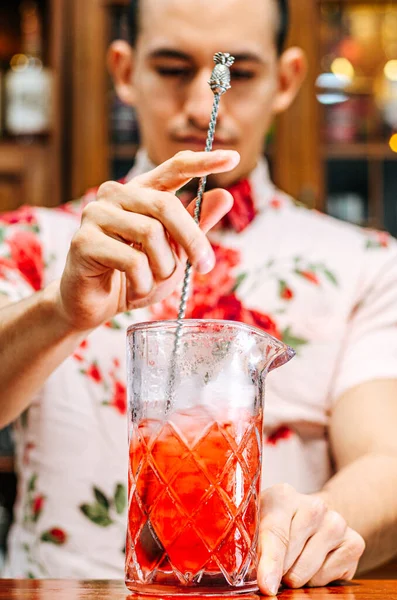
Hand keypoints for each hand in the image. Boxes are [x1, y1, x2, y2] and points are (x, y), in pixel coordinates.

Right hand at [55, 149, 238, 331]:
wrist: (96, 306)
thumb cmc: (135, 276)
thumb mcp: (174, 252)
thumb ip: (195, 224)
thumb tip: (225, 196)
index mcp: (140, 192)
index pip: (173, 168)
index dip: (202, 162)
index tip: (233, 157)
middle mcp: (116, 195)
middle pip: (166, 206)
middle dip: (191, 241)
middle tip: (204, 266)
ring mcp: (96, 215)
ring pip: (150, 234)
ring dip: (162, 268)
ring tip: (153, 282)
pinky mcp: (84, 241)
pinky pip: (132, 260)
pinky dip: (143, 283)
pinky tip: (136, 289)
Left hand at [258, 484, 364, 594]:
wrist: (311, 516)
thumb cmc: (277, 522)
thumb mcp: (258, 523)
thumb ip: (253, 544)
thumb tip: (260, 579)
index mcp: (284, 495)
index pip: (276, 532)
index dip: (270, 562)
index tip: (267, 585)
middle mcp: (315, 505)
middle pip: (292, 555)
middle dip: (279, 570)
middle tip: (274, 567)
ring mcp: (337, 522)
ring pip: (309, 571)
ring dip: (296, 576)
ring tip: (293, 562)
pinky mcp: (355, 542)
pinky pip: (328, 578)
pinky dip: (316, 580)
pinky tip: (313, 563)